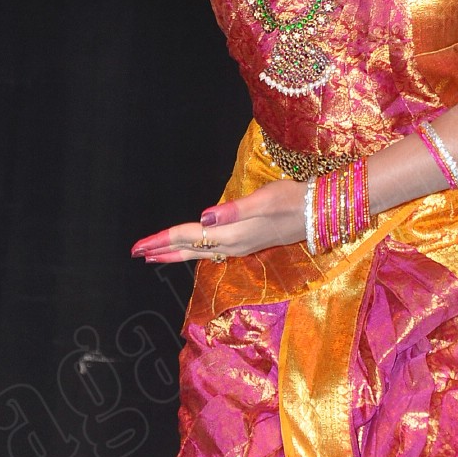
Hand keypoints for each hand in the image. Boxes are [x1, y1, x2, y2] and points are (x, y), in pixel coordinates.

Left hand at [131, 179, 307, 263]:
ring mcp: (240, 247)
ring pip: (199, 253)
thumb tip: (203, 218)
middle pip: (189, 249)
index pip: (188, 236)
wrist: (320, 213)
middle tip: (136, 254)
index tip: (136, 247)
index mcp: (231, 233)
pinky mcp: (247, 243)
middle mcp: (232, 244)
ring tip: (155, 256)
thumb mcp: (265, 200)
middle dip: (161, 251)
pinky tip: (193, 250)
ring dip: (175, 254)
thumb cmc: (294, 200)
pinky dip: (194, 252)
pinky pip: (211, 251)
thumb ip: (234, 210)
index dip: (160, 241)